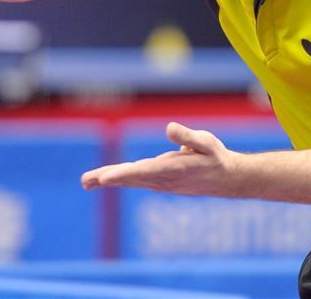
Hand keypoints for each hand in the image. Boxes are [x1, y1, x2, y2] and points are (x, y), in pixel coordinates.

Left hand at [81, 122, 241, 196]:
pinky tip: (101, 180)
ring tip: (85, 182)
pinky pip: (134, 180)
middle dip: (108, 178)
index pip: (144, 172)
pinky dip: (117, 179)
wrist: (225, 179)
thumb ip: (187, 137)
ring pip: (130, 180)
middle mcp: (163, 180)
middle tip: (86, 181)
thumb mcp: (207, 143)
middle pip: (131, 178)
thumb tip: (169, 128)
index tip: (105, 178)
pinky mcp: (158, 182)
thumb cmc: (215, 157)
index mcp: (175, 170)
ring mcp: (160, 183)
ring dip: (107, 180)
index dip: (124, 175)